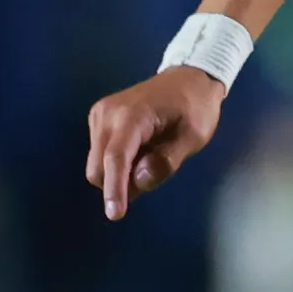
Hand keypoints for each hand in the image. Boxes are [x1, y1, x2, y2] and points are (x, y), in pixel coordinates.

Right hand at [85, 66, 227, 222]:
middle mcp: (107, 114)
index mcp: (132, 116)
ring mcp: (100, 115)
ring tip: (150, 155)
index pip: (115, 159)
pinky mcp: (98, 118)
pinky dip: (117, 162)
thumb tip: (138, 181)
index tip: (115, 214)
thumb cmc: (195, 107)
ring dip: (119, 173)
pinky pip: (100, 153)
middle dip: (119, 183)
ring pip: (97, 164)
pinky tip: (140, 150)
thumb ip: (167, 160)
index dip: (114, 189)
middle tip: (153, 173)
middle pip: (98, 167)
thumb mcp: (193, 136)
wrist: (188, 78)